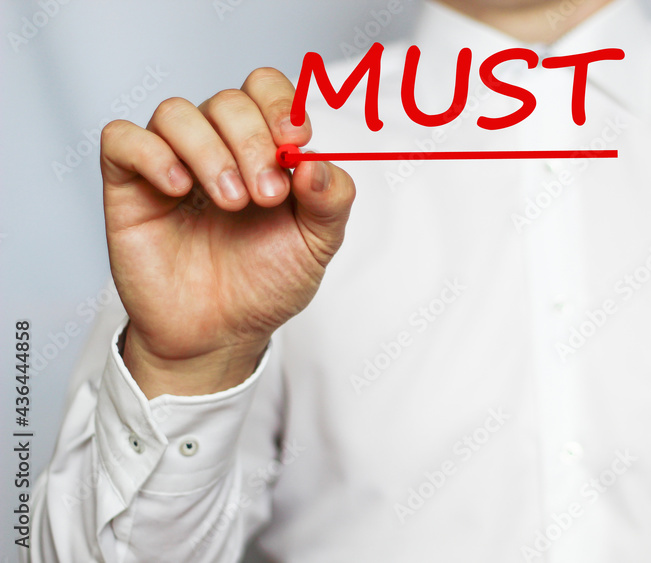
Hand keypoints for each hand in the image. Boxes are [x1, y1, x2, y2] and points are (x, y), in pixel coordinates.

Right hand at [100, 68, 354, 397]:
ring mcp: (170, 162)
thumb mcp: (317, 244)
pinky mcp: (128, 186)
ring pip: (176, 112)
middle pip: (227, 101)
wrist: (221, 335)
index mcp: (263, 148)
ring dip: (210, 151)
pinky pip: (122, 139)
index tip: (296, 142)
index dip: (280, 104)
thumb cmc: (266, 283)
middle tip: (267, 195)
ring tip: (231, 201)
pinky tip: (179, 188)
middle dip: (252, 142)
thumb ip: (331, 200)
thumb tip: (317, 162)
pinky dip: (152, 154)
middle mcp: (216, 146)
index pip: (264, 89)